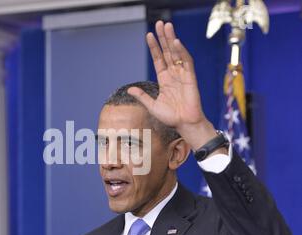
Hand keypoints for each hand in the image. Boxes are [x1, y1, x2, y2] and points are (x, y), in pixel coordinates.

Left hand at [128, 21, 217, 149]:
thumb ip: (142, 96)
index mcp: (164, 80)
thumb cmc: (171, 117)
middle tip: (160, 23)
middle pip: (167, 52)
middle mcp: (173, 74)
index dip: (154, 47)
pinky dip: (181, 52)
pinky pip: (186, 62)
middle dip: (163, 38)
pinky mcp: (191, 78)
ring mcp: (182, 75)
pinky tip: (176, 42)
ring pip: (176, 53)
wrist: (184, 124)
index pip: (158, 59)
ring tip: (167, 26)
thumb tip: (129, 89)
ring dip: (171, 40)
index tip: (149, 35)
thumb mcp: (152, 106)